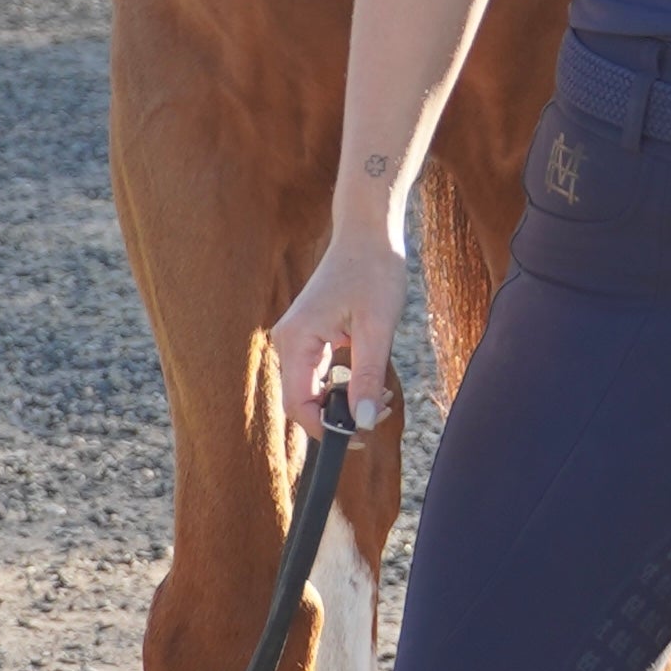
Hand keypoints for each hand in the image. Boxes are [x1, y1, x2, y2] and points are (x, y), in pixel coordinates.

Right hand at [271, 229, 408, 441]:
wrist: (368, 233)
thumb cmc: (374, 271)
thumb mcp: (377, 329)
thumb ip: (368, 378)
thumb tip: (363, 423)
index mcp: (296, 339)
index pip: (298, 405)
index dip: (327, 429)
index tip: (363, 436)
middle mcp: (288, 341)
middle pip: (302, 402)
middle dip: (340, 418)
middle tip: (381, 412)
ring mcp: (297, 339)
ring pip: (312, 391)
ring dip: (345, 403)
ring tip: (383, 397)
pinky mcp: (309, 336)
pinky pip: (319, 375)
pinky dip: (343, 387)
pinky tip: (372, 383)